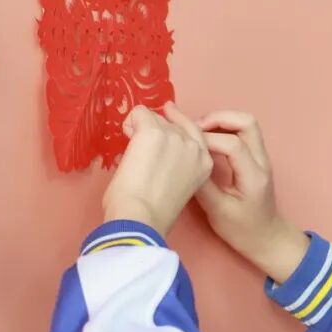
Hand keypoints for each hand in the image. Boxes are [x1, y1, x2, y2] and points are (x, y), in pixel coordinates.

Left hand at [102, 103, 213, 235]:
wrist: (142, 218)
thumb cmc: (154, 213)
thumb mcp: (180, 186)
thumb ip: (178, 165)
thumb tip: (158, 154)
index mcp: (205, 162)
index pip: (193, 131)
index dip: (175, 128)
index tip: (163, 128)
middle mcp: (194, 146)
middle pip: (172, 123)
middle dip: (155, 132)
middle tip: (141, 150)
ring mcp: (174, 136)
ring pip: (154, 117)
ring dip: (140, 131)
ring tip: (134, 156)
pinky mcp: (153, 132)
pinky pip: (138, 113)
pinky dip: (129, 124)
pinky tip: (126, 142)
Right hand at [194, 111, 308, 282]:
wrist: (266, 238)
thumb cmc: (242, 230)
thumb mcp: (217, 211)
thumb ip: (201, 185)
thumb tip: (184, 161)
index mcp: (253, 175)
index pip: (233, 144)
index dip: (207, 139)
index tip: (186, 144)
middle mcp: (261, 161)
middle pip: (246, 122)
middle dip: (218, 118)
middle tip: (194, 129)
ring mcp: (261, 157)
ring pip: (246, 123)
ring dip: (221, 121)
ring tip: (198, 131)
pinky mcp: (256, 158)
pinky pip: (243, 133)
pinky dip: (224, 128)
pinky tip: (206, 138)